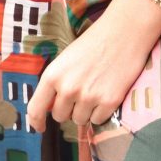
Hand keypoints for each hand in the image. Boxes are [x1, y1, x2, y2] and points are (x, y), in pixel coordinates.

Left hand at [27, 0, 160, 130]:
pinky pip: (98, 120)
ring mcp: (89, 96)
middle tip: (80, 93)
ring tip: (95, 90)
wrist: (124, 32)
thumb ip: (55, 83)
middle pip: (60, 117)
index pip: (36, 109)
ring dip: (85, 111)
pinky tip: (106, 93)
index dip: (36, 122)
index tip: (40, 128)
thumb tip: (50, 107)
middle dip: (68, 109)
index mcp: (52, 76)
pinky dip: (101, 112)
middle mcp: (68, 89)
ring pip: (79, 120)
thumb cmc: (93, 43)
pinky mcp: (109, 101)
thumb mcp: (64, 60)